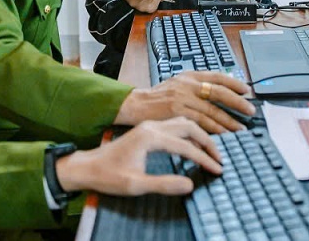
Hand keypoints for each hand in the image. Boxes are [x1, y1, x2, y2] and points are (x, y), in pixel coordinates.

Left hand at [55, 118, 221, 195]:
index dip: (204, 159)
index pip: (186, 146)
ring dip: (199, 135)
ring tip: (211, 151)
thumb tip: (190, 185)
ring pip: (183, 123)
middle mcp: (152, 127)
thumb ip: (163, 184)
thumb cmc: (109, 176)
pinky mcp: (147, 129)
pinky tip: (193, 145)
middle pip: (189, 127)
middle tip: (220, 159)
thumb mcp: (136, 185)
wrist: (87, 167)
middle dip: (207, 142)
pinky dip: (189, 133)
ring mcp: (150, 126)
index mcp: (150, 137)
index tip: (218, 170)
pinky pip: (175, 126)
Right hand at [114, 71, 255, 132]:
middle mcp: (187, 84)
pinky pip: (200, 123)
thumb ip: (196, 87)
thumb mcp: (178, 84)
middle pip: (219, 92)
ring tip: (240, 129)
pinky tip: (222, 135)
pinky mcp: (177, 113)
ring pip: (211, 111)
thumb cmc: (158, 97)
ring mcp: (182, 99)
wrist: (136, 104)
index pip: (217, 76)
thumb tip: (220, 95)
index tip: (247, 91)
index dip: (234, 83)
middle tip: (250, 110)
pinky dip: (214, 130)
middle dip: (237, 102)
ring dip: (228, 121)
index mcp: (190, 76)